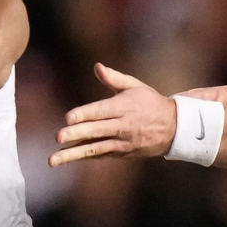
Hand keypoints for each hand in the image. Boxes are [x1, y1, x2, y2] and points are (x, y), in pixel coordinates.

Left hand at [49, 63, 175, 166]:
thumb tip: (97, 66)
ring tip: (53, 160)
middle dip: (76, 134)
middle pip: (96, 131)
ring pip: (95, 148)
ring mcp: (122, 142)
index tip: (67, 118)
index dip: (83, 114)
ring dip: (73, 154)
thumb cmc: (150, 102)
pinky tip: (66, 157)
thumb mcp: (135, 86)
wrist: (173, 128)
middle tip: (58, 137)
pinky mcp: (121, 153)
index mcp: (123, 107)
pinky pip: (100, 154)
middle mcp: (122, 126)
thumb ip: (114, 78)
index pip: (100, 111)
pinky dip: (84, 156)